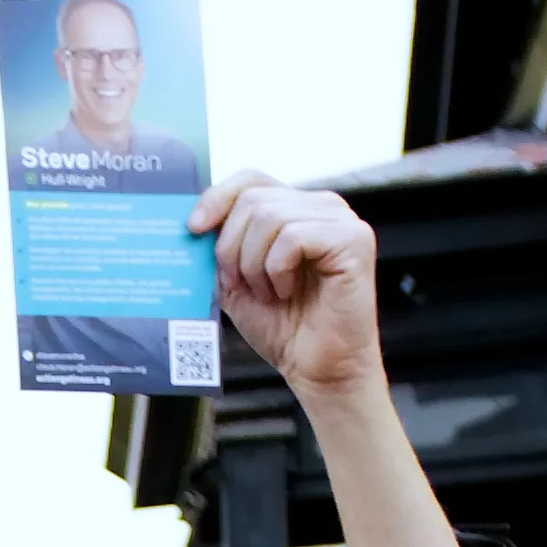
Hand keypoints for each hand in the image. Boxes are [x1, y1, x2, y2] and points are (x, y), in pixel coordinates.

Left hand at [194, 170, 386, 397]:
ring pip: (269, 217)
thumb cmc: (282, 326)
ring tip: (271, 294)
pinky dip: (278, 270)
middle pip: (253, 198)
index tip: (194, 230)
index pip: (251, 179)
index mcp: (296, 209)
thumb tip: (191, 222)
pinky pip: (293, 237)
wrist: (316, 368)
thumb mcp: (236, 281)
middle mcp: (322, 206)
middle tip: (241, 285)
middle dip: (231, 247)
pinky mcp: (354, 239)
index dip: (217, 198)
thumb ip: (220, 247)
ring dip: (255, 265)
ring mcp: (341, 220)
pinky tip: (289, 291)